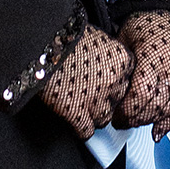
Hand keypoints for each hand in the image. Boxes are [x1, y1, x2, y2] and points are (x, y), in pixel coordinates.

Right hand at [39, 25, 132, 140]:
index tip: (103, 83)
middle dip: (104, 99)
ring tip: (78, 103)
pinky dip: (79, 127)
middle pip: (117, 101)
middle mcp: (115, 81)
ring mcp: (98, 98)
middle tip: (89, 92)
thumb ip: (109, 58)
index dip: (113, 84)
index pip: (126, 82)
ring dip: (92, 114)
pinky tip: (71, 117)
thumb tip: (107, 71)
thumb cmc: (66, 36)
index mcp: (123, 61)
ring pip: (104, 118)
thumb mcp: (99, 40)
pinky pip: (86, 132)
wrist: (43, 41)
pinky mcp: (78, 113)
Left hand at [115, 11, 169, 139]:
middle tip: (121, 121)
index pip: (139, 97)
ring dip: (149, 121)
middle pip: (152, 108)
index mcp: (151, 59)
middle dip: (134, 119)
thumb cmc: (149, 20)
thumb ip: (119, 62)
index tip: (115, 115)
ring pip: (167, 110)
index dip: (126, 111)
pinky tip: (159, 131)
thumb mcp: (124, 36)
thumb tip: (106, 80)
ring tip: (136, 122)